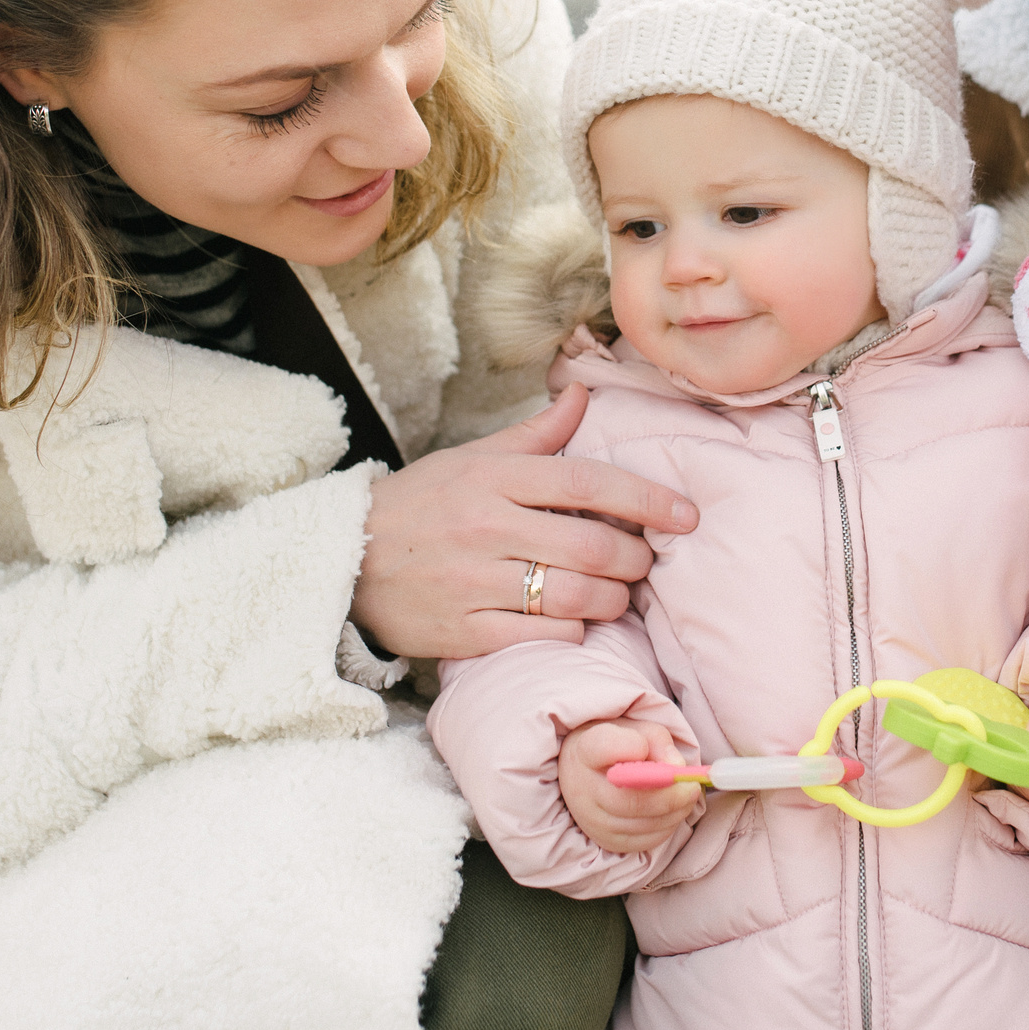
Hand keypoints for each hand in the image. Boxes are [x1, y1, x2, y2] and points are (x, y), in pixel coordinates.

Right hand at [350, 386, 699, 659]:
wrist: (342, 559)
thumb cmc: (419, 504)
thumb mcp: (470, 458)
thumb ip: (534, 435)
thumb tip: (583, 393)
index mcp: (495, 478)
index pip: (587, 483)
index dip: (646, 500)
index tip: (686, 515)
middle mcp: (488, 527)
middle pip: (592, 548)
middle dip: (636, 560)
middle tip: (646, 562)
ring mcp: (475, 582)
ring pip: (574, 597)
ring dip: (612, 601)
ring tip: (617, 596)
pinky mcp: (463, 631)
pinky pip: (540, 636)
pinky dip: (571, 632)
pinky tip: (575, 622)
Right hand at [560, 718, 697, 854]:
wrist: (590, 774)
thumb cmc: (620, 747)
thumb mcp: (638, 731)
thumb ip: (657, 741)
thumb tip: (678, 767)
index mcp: (586, 751)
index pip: (603, 748)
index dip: (628, 747)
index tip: (644, 745)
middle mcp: (582, 789)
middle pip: (628, 800)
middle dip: (668, 796)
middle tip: (692, 787)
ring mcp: (592, 820)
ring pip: (641, 824)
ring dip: (673, 812)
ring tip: (687, 796)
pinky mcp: (608, 841)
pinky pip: (645, 840)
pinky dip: (667, 826)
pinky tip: (673, 810)